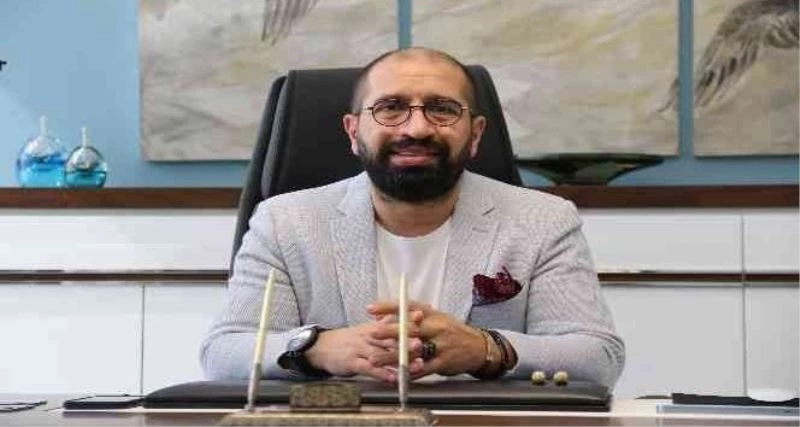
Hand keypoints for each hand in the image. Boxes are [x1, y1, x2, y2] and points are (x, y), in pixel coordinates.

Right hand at [304, 317, 424, 382]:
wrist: (322, 347)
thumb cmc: (348, 339)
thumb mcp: (366, 327)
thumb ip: (384, 322)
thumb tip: (404, 313)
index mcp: (374, 327)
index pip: (392, 320)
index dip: (407, 318)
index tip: (421, 316)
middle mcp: (369, 336)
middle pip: (390, 337)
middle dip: (407, 340)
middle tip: (421, 343)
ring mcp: (361, 349)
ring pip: (383, 354)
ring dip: (400, 360)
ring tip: (415, 364)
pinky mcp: (353, 363)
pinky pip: (369, 369)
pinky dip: (382, 374)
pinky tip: (393, 378)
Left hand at [367, 301, 485, 377]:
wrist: (478, 347)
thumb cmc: (451, 331)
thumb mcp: (436, 318)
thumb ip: (412, 316)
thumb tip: (383, 315)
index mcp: (432, 314)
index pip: (408, 306)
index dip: (389, 307)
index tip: (371, 308)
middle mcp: (436, 327)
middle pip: (410, 328)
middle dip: (389, 331)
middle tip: (372, 332)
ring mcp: (440, 345)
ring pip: (413, 351)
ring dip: (392, 356)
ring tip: (375, 360)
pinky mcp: (443, 362)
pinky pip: (423, 369)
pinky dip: (408, 372)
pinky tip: (395, 375)